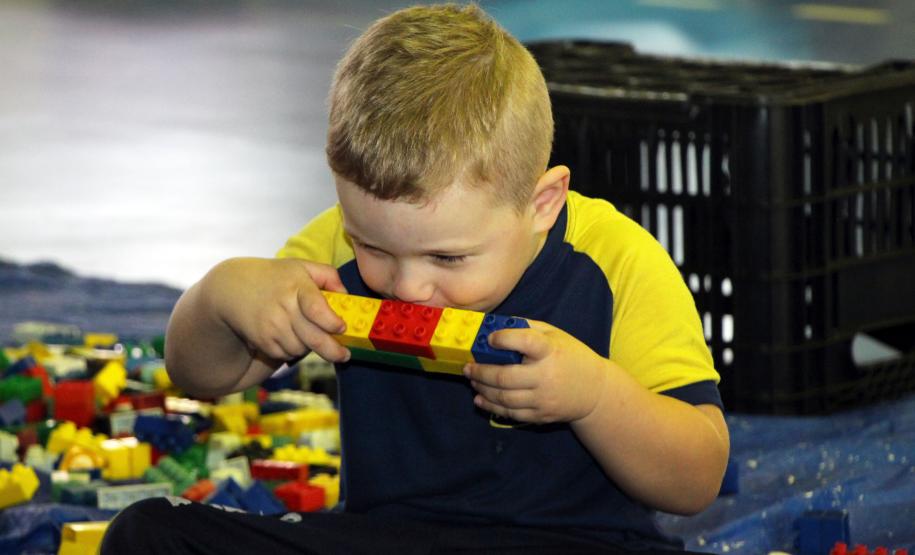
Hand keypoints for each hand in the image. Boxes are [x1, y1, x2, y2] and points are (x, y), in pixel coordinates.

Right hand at [207, 257, 350, 363]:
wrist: (233, 288)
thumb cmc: (276, 277)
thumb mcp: (301, 266)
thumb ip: (328, 275)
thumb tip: (346, 295)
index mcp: (296, 286)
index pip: (316, 308)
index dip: (331, 322)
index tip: (342, 327)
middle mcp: (283, 308)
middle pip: (314, 338)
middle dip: (333, 351)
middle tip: (344, 355)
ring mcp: (271, 326)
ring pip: (302, 348)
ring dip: (310, 346)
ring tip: (308, 332)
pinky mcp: (263, 341)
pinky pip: (287, 354)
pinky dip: (294, 349)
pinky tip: (290, 334)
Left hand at [463, 320, 609, 424]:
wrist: (594, 391)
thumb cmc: (570, 357)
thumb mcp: (555, 335)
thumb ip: (526, 328)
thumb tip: (495, 325)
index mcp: (551, 351)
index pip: (525, 342)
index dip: (503, 339)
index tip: (490, 339)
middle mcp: (546, 376)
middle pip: (505, 376)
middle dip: (480, 372)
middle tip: (468, 366)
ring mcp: (543, 398)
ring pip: (503, 398)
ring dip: (482, 388)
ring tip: (472, 380)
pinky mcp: (540, 415)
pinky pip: (510, 413)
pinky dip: (491, 406)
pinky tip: (480, 398)